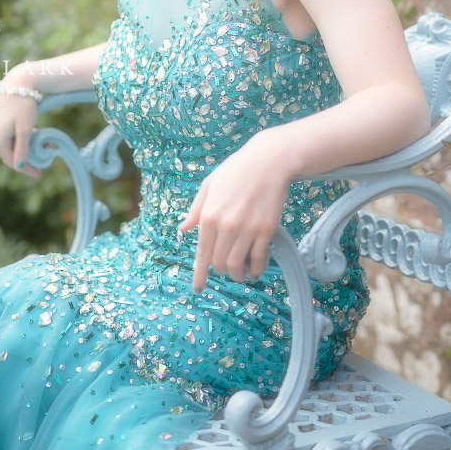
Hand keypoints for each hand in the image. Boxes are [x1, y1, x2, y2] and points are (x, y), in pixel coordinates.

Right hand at [0, 88, 41, 178]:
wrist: (18, 82)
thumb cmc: (22, 106)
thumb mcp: (25, 130)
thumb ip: (22, 149)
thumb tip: (19, 167)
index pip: (11, 161)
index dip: (26, 169)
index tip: (39, 174)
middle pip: (10, 154)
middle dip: (28, 157)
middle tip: (44, 159)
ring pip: (12, 145)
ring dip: (27, 147)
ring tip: (45, 146)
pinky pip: (10, 137)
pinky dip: (23, 139)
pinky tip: (37, 137)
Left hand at [178, 132, 289, 291]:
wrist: (268, 161)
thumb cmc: (236, 171)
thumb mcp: (208, 186)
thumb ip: (195, 210)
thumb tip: (182, 229)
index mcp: (209, 215)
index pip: (201, 253)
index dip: (199, 274)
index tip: (198, 288)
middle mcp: (226, 226)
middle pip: (219, 263)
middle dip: (220, 271)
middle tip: (223, 269)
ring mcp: (247, 230)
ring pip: (237, 265)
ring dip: (237, 274)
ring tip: (238, 273)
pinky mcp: (266, 230)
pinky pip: (258, 258)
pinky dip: (256, 269)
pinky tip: (254, 271)